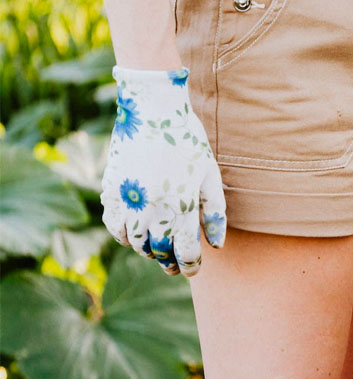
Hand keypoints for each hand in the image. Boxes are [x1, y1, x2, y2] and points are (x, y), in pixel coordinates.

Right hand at [99, 66, 227, 276]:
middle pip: (159, 251)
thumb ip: (215, 213)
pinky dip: (124, 235)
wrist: (152, 110)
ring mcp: (128, 199)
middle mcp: (152, 208)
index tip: (193, 268)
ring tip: (157, 249)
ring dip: (146, 250)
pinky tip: (135, 232)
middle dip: (169, 263)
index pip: (185, 252)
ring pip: (134, 243)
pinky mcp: (110, 190)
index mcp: (181, 206)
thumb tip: (216, 245)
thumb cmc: (188, 141)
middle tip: (175, 266)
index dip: (190, 265)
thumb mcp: (210, 175)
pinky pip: (113, 225)